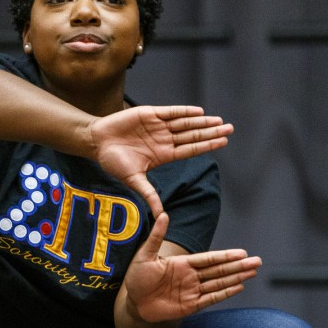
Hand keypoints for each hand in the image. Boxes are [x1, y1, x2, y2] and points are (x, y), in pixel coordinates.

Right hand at [89, 105, 232, 216]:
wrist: (97, 143)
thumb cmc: (113, 162)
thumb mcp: (134, 180)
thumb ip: (149, 195)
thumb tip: (161, 216)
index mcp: (163, 155)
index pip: (190, 150)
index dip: (207, 146)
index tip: (223, 142)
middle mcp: (164, 140)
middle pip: (192, 135)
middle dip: (211, 132)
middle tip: (230, 128)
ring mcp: (158, 127)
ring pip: (185, 123)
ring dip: (202, 122)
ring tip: (219, 120)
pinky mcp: (150, 114)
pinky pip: (171, 112)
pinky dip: (184, 112)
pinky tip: (199, 112)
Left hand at [122, 212, 261, 323]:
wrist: (133, 303)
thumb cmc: (137, 278)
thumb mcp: (145, 255)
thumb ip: (156, 237)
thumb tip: (164, 215)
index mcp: (183, 264)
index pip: (209, 259)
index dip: (226, 256)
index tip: (242, 252)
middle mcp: (191, 277)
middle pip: (219, 270)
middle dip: (238, 266)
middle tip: (257, 262)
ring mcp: (192, 291)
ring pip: (219, 283)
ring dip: (236, 278)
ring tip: (253, 272)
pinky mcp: (190, 306)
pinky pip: (210, 299)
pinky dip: (224, 293)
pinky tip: (238, 287)